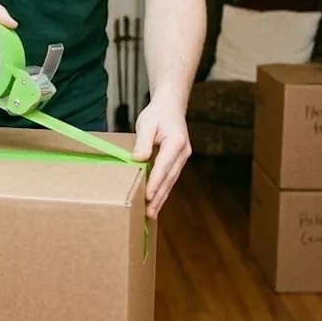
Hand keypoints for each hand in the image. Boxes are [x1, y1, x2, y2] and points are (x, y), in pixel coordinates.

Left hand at [131, 93, 190, 219]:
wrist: (171, 106)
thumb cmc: (157, 114)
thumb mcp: (146, 124)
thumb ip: (142, 142)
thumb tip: (138, 160)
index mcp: (176, 142)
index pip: (163, 166)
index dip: (155, 182)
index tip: (148, 196)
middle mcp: (183, 152)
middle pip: (169, 178)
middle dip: (159, 197)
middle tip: (149, 213)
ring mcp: (182, 157)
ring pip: (170, 181)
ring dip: (161, 197)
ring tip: (151, 213)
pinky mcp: (178, 160)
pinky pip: (169, 177)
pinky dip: (163, 190)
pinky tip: (156, 201)